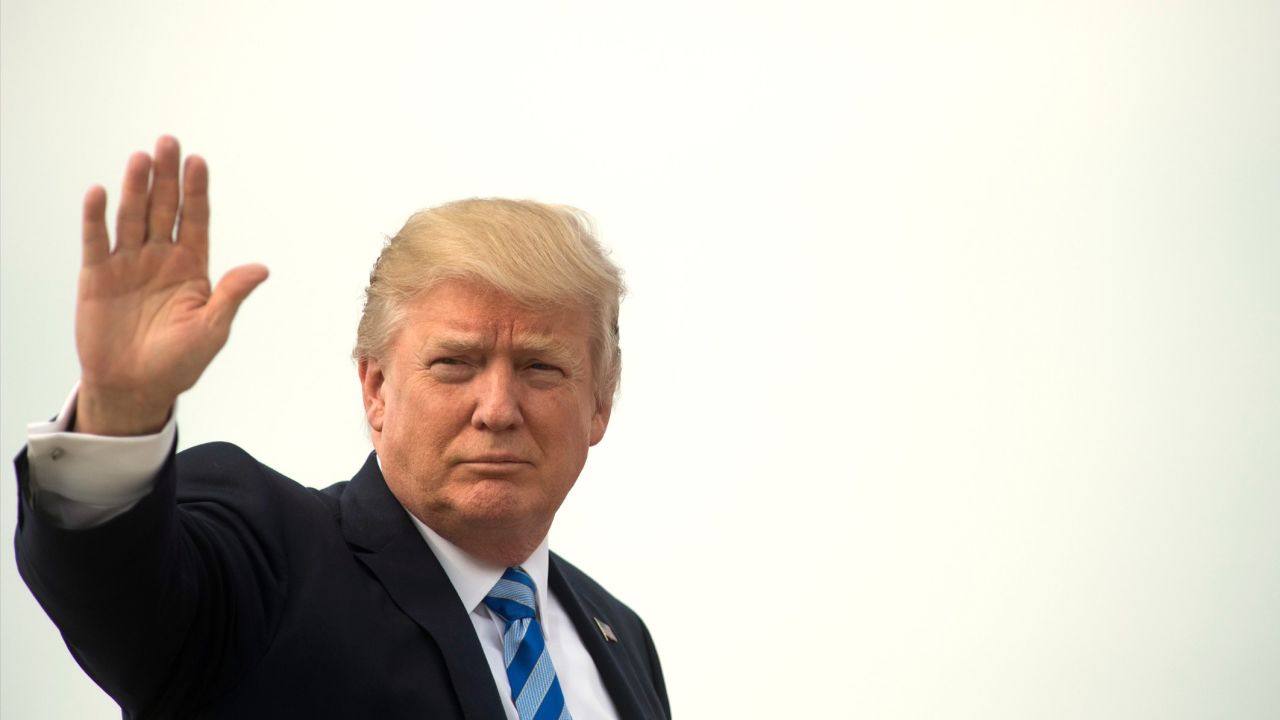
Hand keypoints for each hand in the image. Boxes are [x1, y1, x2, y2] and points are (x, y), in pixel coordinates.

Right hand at [74, 136, 267, 435]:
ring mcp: (128, 264)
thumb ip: (231, 295)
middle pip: (164, 209)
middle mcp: (160, 258)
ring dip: (135, 188)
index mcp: (192, 267)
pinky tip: (98, 192)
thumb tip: (262, 268)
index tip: (199, 161)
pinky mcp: (97, 276)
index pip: (196, 220)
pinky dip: (96, 218)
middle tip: (168, 142)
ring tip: (140, 158)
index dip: (197, 191)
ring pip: (132, 217)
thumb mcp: (212, 329)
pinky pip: (97, 241)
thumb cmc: (179, 362)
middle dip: (167, 177)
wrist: (135, 387)